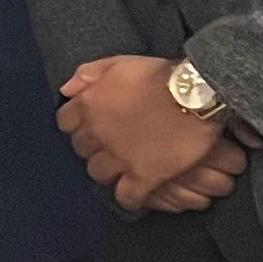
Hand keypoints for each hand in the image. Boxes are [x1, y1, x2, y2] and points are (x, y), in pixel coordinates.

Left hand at [58, 55, 244, 211]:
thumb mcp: (118, 63)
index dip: (78, 125)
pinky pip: (126, 197)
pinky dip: (129, 198)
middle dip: (94, 148)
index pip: (65, 123)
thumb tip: (66, 91)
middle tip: (111, 146)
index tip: (92, 126)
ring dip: (109, 171)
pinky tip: (137, 192)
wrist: (196, 96)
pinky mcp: (144, 176)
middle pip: (82, 150)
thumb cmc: (160, 76)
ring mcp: (119, 157)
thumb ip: (87, 74)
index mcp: (89, 105)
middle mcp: (98, 133)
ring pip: (99, 174)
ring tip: (123, 168)